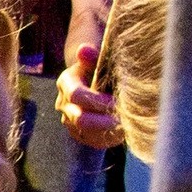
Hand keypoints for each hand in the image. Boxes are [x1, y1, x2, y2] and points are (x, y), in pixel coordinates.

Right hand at [55, 30, 123, 149]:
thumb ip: (90, 56)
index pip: (77, 96)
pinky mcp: (80, 134)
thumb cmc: (99, 68)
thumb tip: (84, 49)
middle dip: (104, 120)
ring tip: (127, 126)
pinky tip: (124, 131)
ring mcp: (70, 121)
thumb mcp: (95, 60)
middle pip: (80, 119)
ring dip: (109, 131)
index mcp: (66, 83)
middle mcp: (64, 104)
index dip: (98, 100)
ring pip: (88, 134)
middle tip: (124, 118)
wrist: (93, 82)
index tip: (117, 101)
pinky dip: (110, 138)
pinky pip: (93, 142)